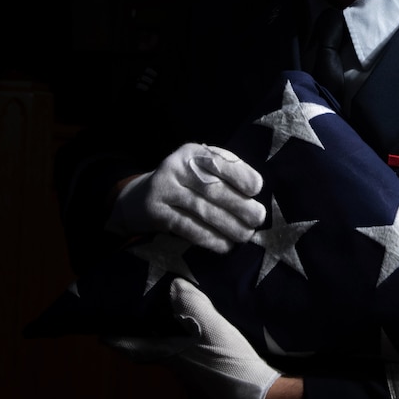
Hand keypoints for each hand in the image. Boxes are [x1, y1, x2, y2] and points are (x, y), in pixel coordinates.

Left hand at [105, 278, 280, 398]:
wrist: (256, 396)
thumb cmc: (227, 361)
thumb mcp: (207, 325)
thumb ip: (189, 303)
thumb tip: (173, 284)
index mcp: (169, 355)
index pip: (133, 347)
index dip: (117, 339)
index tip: (102, 332)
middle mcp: (178, 367)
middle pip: (153, 349)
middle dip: (147, 332)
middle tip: (146, 312)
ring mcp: (195, 376)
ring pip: (175, 352)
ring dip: (172, 336)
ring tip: (179, 314)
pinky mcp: (213, 378)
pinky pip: (195, 355)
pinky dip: (193, 342)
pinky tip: (206, 332)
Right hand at [106, 143, 265, 251]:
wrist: (140, 197)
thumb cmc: (185, 183)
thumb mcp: (200, 168)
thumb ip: (224, 173)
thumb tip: (254, 193)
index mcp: (193, 152)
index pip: (219, 161)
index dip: (240, 174)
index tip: (257, 189)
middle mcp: (176, 167)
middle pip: (212, 188)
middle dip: (239, 205)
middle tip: (258, 218)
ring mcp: (164, 189)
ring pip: (201, 210)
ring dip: (228, 225)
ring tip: (245, 235)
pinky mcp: (156, 213)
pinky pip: (187, 227)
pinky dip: (209, 238)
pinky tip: (224, 245)